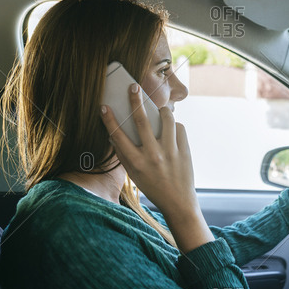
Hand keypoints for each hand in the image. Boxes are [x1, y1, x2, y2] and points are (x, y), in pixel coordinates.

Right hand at [100, 83, 213, 251]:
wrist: (178, 202)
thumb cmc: (153, 187)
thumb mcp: (134, 174)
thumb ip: (125, 155)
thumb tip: (115, 134)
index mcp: (136, 162)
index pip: (118, 136)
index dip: (109, 120)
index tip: (103, 107)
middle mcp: (152, 155)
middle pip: (141, 120)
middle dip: (135, 100)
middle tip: (133, 87)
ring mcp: (170, 152)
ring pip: (166, 118)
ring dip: (162, 110)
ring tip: (159, 110)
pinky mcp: (184, 150)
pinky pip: (179, 128)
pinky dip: (174, 126)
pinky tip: (171, 131)